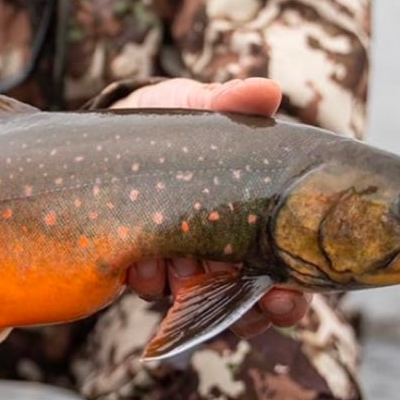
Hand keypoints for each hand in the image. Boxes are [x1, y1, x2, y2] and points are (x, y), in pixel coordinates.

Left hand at [116, 77, 310, 337]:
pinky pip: (153, 291)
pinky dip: (151, 279)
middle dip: (259, 309)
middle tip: (265, 304)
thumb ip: (231, 101)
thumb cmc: (169, 122)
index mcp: (250, 218)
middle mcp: (222, 250)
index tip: (290, 294)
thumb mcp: (198, 104)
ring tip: (179, 267)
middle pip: (252, 299)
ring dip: (196, 290)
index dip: (292, 290)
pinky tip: (142, 262)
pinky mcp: (141, 265)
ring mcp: (182, 262)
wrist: (107, 132)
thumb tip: (267, 90)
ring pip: (202, 301)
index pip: (285, 267)